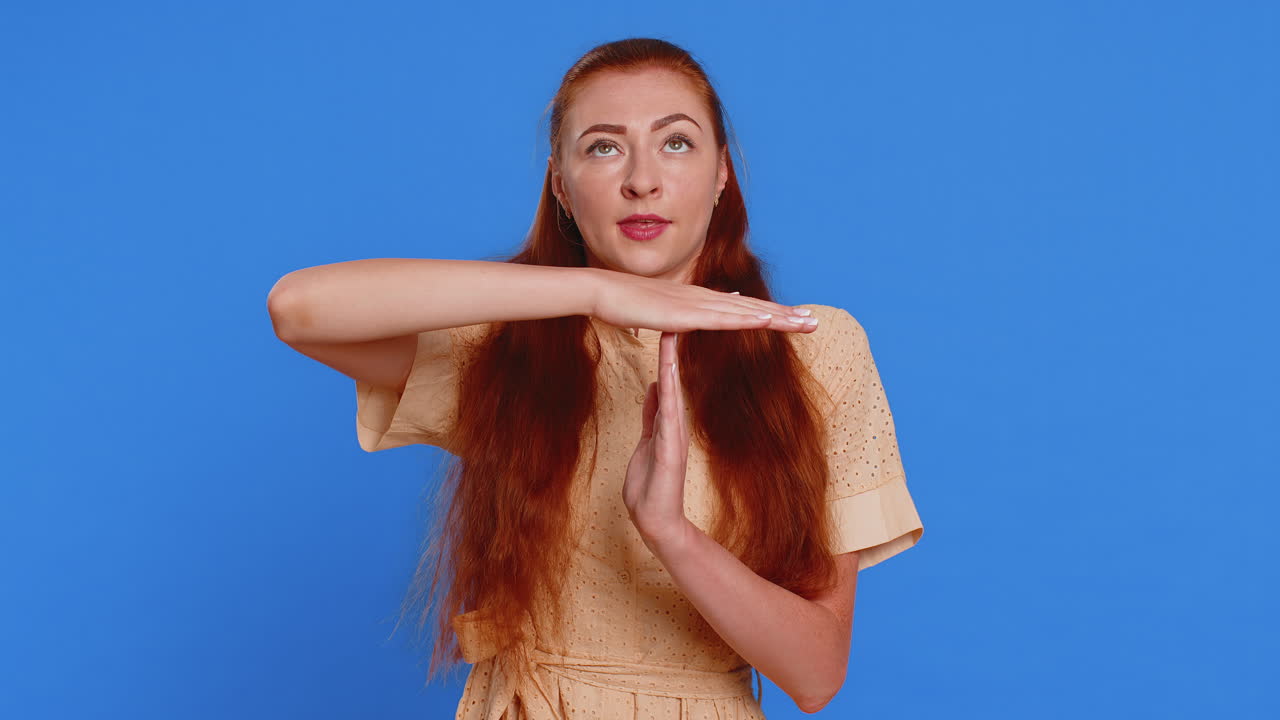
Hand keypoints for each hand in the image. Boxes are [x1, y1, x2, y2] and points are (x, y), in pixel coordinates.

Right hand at [589, 269, 818, 334]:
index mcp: (699, 301)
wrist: (603, 291)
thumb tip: (700, 314)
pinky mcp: (684, 314)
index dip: (770, 314)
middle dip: (784, 315)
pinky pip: (721, 318)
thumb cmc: (626, 303)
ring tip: (804, 322)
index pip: (742, 309)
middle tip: (814, 321)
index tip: (795, 319)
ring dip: (776, 317)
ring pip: (744, 312)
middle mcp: (704, 299)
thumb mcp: (661, 312)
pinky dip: (746, 318)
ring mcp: (696, 305)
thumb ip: (683, 315)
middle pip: (752, 308)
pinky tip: (767, 320)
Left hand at [623, 331, 691, 547]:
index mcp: (666, 418)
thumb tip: (655, 386)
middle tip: (681, 315)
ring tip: (672, 333)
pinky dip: (668, 392)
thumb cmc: (650, 484)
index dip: (667, 350)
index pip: (666, 377)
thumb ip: (651, 413)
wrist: (655, 519)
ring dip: (671, 362)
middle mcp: (674, 421)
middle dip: (675, 347)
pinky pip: (668, 414)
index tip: (669, 322)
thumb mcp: (645, 439)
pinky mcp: (670, 447)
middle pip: (673, 377)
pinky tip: (667, 373)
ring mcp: (673, 434)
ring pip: (672, 390)